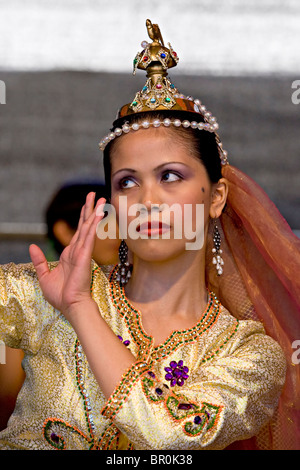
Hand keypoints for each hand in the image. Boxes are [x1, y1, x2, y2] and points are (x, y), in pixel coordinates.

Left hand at [29, 192, 104, 316]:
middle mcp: (78, 250)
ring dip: (94, 212)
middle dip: (90, 209)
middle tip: (96, 195)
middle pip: (85, 225)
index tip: (88, 205)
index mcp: (70, 254)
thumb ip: (39, 261)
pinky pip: (88, 238)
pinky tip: (97, 215)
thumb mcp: (44, 276)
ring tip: (100, 199)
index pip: (78, 231)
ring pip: (88, 228)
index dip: (83, 217)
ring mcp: (82, 252)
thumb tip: (32, 246)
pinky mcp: (84, 256)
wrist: (69, 305)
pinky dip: (92, 225)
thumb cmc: (60, 295)